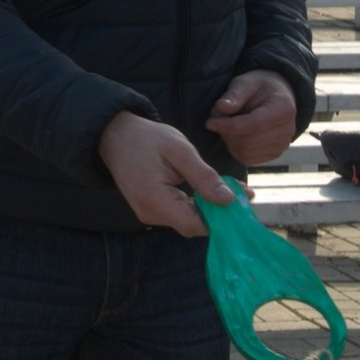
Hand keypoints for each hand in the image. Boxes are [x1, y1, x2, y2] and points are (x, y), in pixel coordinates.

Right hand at [98, 111, 232, 236]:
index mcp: (154, 199)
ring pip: (186, 219)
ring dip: (210, 208)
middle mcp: (149, 213)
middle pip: (191, 224)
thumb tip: (228, 199)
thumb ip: (203, 176)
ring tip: (234, 189)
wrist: (114, 135)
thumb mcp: (179, 150)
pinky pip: (178, 212)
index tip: (242, 206)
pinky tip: (211, 191)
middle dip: (219, 212)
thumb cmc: (147, 138)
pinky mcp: (150, 209)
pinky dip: (197, 204)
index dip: (219, 220)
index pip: (192, 225)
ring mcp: (148, 213)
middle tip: (245, 193)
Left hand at [206, 70, 300, 166]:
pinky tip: (234, 134)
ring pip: (246, 153)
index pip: (253, 125)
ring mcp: (282, 145)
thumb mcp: (246, 82)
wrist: (276, 96)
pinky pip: (248, 159)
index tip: (209, 122)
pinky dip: (235, 149)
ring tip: (226, 124)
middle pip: (248, 142)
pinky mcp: (274, 155)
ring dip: (229, 141)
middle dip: (226, 132)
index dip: (228, 126)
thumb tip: (221, 108)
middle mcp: (288, 131)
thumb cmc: (259, 87)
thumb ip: (234, 94)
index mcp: (284, 109)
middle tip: (217, 119)